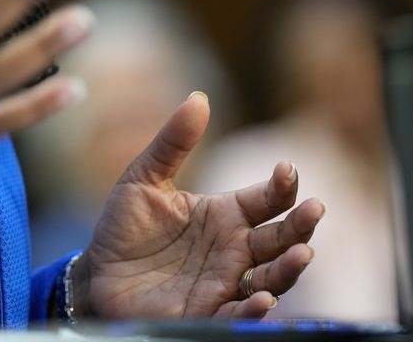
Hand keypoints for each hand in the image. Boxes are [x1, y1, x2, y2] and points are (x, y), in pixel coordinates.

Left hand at [72, 92, 323, 318]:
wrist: (96, 274)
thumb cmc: (125, 227)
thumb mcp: (143, 178)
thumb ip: (173, 142)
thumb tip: (199, 97)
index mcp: (225, 214)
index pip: (267, 199)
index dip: (282, 184)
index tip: (286, 168)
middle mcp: (234, 248)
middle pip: (281, 238)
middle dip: (302, 225)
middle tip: (316, 208)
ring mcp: (225, 282)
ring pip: (273, 277)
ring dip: (290, 267)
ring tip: (303, 252)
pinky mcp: (208, 312)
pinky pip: (239, 314)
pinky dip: (255, 310)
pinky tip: (265, 299)